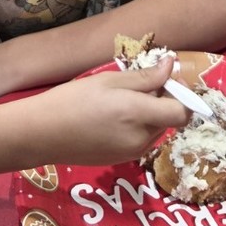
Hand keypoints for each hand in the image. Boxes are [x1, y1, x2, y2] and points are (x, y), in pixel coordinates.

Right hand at [33, 58, 190, 165]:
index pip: (182, 113)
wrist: (42, 133)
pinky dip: (139, 125)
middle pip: (170, 119)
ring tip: (124, 97)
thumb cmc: (73, 99)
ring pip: (157, 129)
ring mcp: (131, 153)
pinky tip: (115, 114)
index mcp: (139, 115)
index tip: (170, 79)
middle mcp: (141, 139)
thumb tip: (172, 65)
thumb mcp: (110, 80)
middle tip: (143, 81)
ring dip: (152, 112)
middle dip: (165, 99)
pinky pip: (142, 139)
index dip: (183, 95)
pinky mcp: (121, 160)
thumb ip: (145, 76)